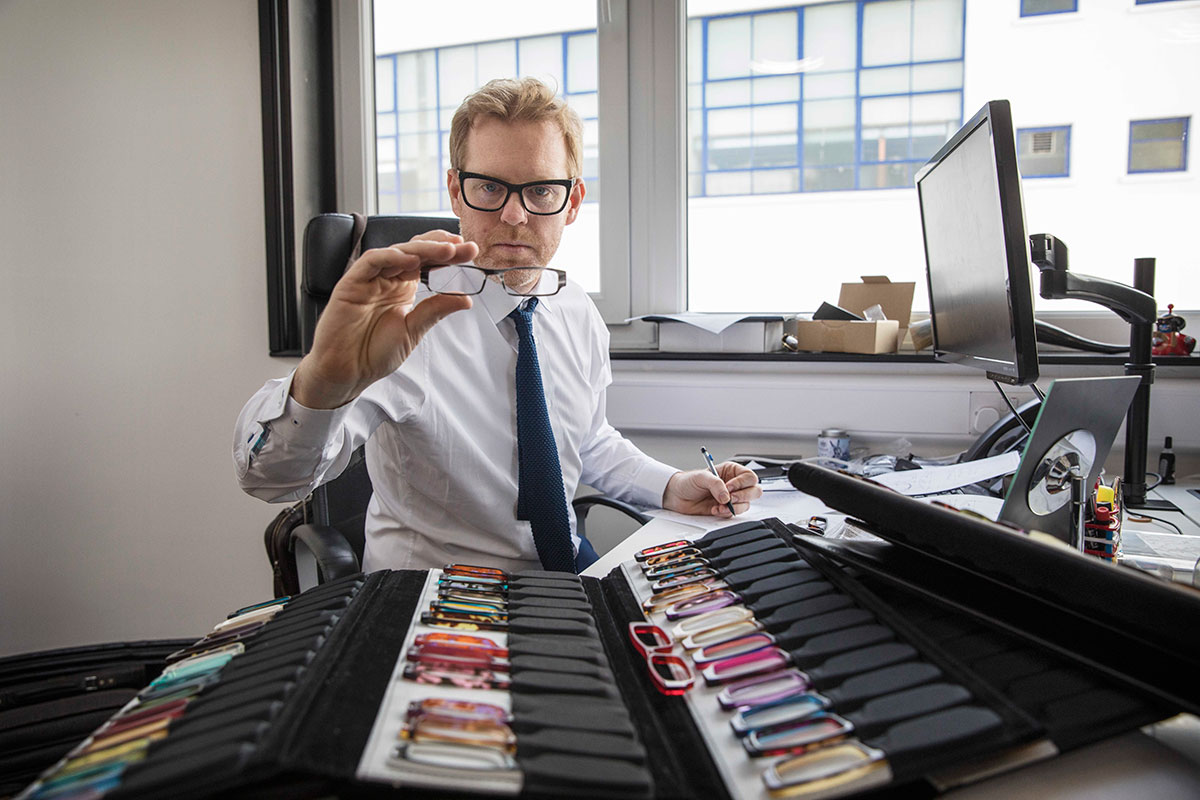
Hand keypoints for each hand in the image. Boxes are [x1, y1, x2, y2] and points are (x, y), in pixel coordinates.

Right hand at [291, 230, 478, 408]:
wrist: (346, 372)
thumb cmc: (373, 353)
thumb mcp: (413, 330)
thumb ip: (435, 310)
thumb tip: (466, 299)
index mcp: (403, 288)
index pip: (428, 263)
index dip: (448, 256)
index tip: (470, 253)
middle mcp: (387, 279)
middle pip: (416, 252)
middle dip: (442, 248)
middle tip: (464, 247)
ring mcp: (370, 279)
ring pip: (397, 252)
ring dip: (422, 249)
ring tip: (447, 250)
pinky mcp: (352, 283)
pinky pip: (371, 262)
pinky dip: (391, 257)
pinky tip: (411, 259)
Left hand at [662, 462, 761, 517]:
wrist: (677, 496)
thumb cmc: (688, 482)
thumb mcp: (701, 477)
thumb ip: (716, 484)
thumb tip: (727, 496)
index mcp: (731, 471)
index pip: (749, 477)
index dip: (742, 483)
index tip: (729, 487)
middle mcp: (734, 484)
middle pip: (754, 491)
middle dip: (743, 496)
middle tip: (729, 498)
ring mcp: (731, 498)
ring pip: (747, 504)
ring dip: (734, 507)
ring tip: (719, 506)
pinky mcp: (726, 510)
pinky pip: (735, 514)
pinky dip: (726, 513)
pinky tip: (715, 510)